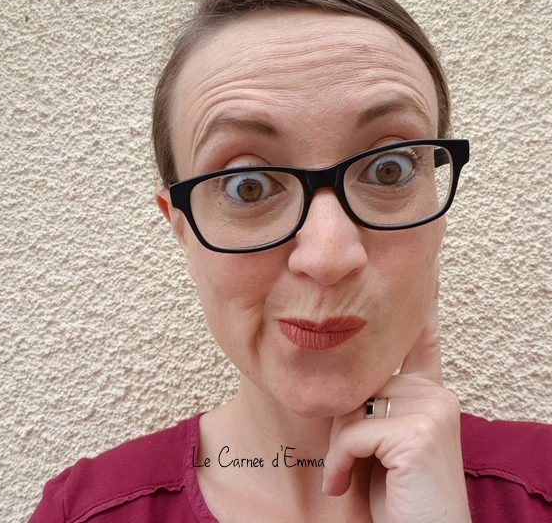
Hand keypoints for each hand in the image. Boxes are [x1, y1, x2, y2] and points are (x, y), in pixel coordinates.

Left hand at [322, 300, 471, 522]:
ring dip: (339, 447)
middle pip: (362, 380)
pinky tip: (344, 486)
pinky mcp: (417, 431)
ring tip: (346, 477)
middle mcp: (437, 393)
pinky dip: (339, 462)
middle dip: (344, 421)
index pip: (420, 342)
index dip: (418, 309)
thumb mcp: (380, 444)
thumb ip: (373, 405)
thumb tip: (338, 372)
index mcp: (431, 393)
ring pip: (353, 406)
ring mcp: (431, 408)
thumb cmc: (397, 500)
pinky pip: (352, 432)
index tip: (422, 275)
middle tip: (346, 465)